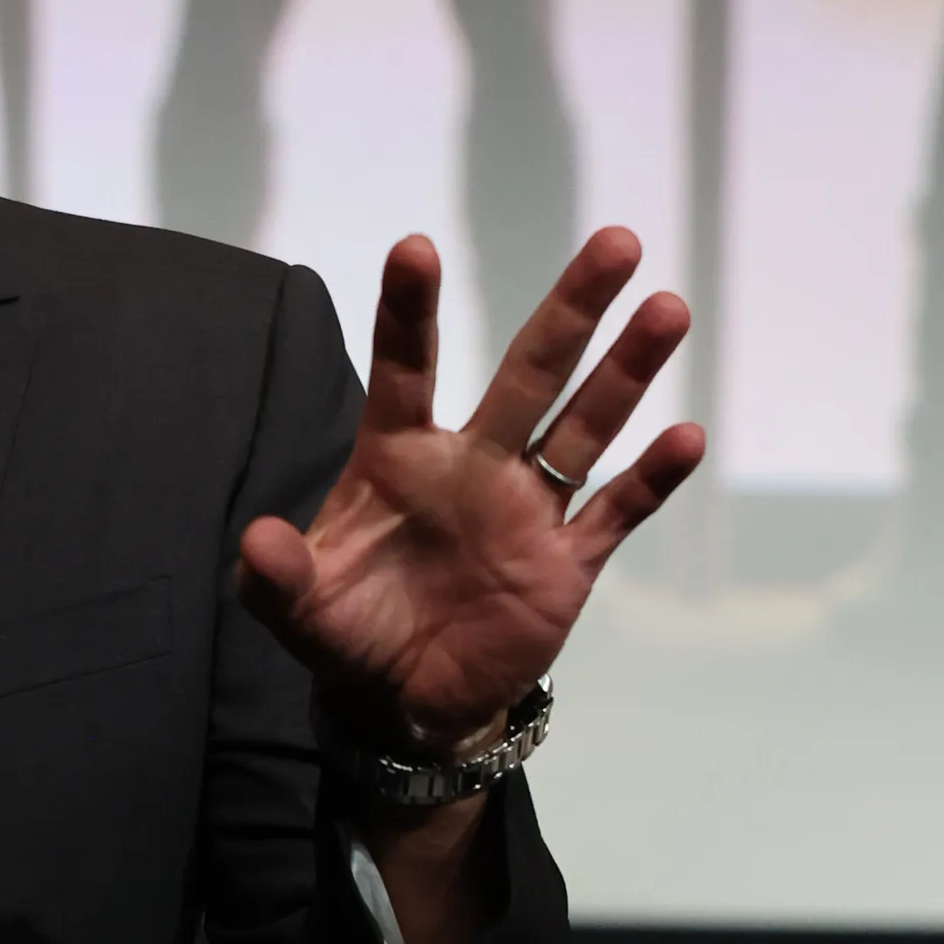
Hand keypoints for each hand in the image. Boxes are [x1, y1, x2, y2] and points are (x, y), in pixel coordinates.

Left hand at [236, 230, 702, 756]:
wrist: (404, 703)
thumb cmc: (346, 632)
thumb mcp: (296, 611)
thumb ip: (275, 577)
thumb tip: (257, 543)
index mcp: (399, 456)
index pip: (406, 369)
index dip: (410, 311)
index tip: (415, 248)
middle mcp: (472, 463)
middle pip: (530, 372)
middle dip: (570, 309)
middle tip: (616, 241)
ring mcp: (526, 508)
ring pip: (584, 426)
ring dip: (625, 372)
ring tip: (667, 309)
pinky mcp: (566, 563)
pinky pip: (614, 513)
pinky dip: (649, 481)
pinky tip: (687, 438)